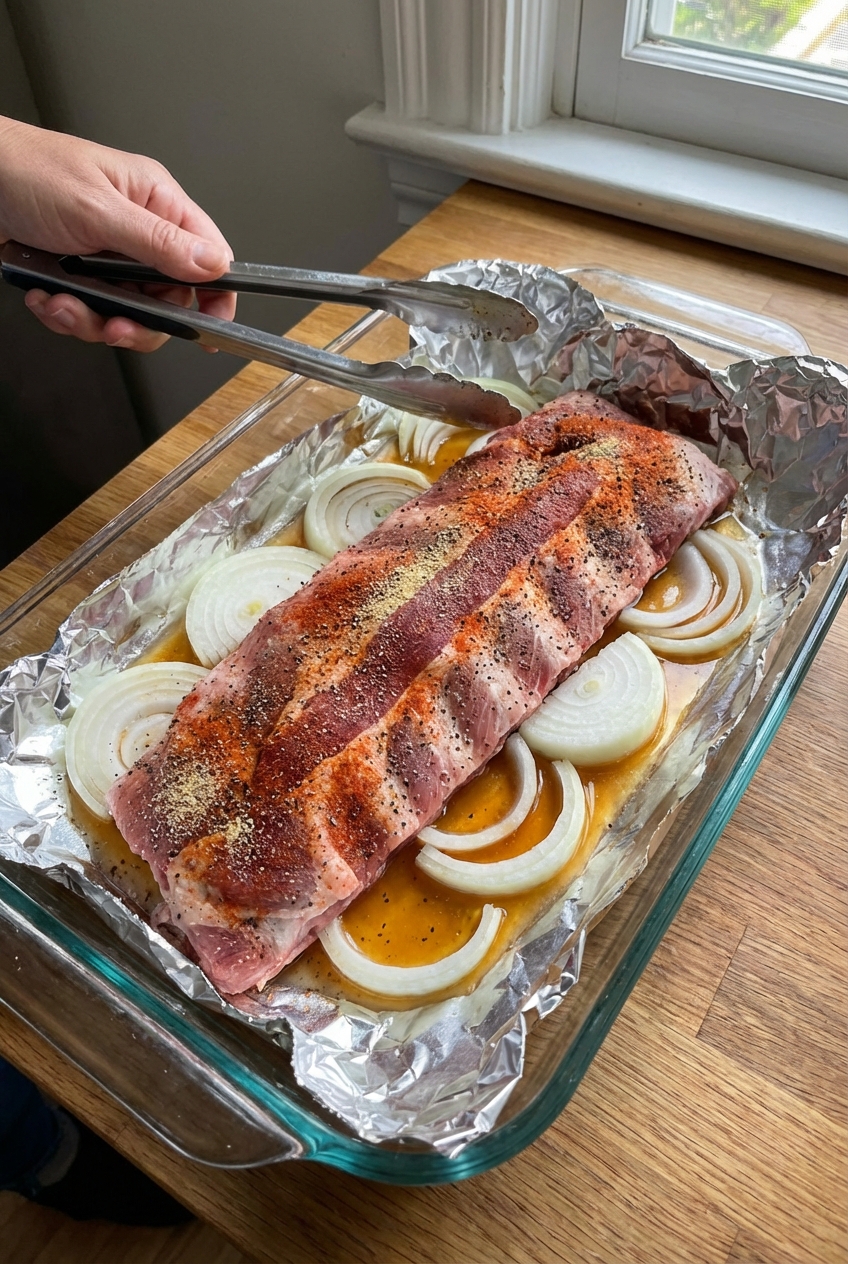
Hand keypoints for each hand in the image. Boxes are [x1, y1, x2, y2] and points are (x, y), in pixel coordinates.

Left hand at [0, 116, 235, 351]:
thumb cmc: (26, 170)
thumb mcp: (98, 210)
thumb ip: (159, 243)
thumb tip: (214, 265)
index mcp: (155, 200)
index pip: (209, 255)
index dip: (216, 296)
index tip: (211, 327)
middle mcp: (137, 230)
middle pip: (168, 300)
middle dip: (138, 323)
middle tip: (114, 327)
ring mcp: (108, 256)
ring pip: (128, 314)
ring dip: (93, 321)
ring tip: (64, 305)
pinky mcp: (81, 274)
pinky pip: (91, 313)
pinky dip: (67, 315)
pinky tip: (47, 297)